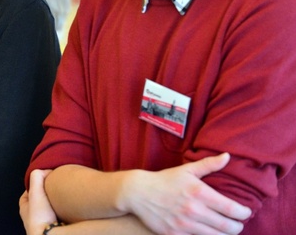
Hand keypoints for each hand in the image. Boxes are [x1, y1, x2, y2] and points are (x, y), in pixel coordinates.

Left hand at [21, 169, 58, 234]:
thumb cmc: (40, 219)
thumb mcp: (35, 191)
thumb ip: (37, 176)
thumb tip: (45, 171)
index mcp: (25, 209)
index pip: (28, 192)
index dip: (36, 184)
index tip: (44, 179)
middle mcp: (33, 217)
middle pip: (40, 200)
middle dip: (48, 193)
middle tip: (56, 188)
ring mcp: (44, 223)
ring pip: (50, 209)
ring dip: (57, 203)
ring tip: (64, 198)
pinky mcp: (55, 228)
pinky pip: (60, 217)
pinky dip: (64, 212)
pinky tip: (69, 209)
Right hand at [122, 153, 251, 234]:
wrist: (138, 193)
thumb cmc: (164, 180)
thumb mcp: (186, 170)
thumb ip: (209, 164)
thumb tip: (227, 156)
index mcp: (199, 192)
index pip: (232, 209)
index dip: (244, 213)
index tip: (245, 212)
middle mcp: (194, 210)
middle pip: (228, 227)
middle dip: (238, 227)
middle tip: (237, 224)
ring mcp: (184, 224)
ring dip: (224, 234)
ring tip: (225, 229)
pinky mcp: (176, 234)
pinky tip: (207, 232)